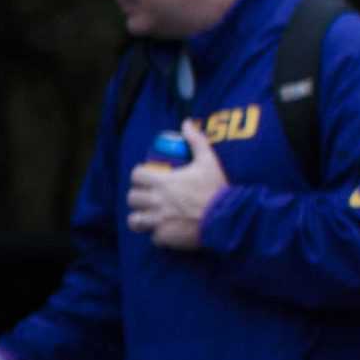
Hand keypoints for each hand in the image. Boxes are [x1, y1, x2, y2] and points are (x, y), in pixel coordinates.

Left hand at [127, 121, 226, 250]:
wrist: (227, 217)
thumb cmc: (216, 188)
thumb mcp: (208, 160)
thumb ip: (196, 141)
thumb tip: (186, 123)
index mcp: (164, 182)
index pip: (136, 176)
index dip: (139, 175)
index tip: (145, 176)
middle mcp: (156, 201)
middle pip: (132, 198)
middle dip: (138, 196)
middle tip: (147, 196)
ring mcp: (158, 220)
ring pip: (134, 220)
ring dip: (140, 217)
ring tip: (149, 215)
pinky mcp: (164, 236)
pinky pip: (153, 236)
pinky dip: (158, 234)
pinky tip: (166, 229)